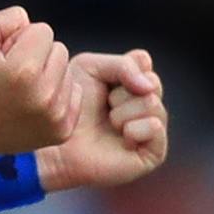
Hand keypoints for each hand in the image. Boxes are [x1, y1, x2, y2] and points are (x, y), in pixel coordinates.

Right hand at [0, 7, 70, 162]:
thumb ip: (9, 17)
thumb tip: (31, 24)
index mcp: (24, 69)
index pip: (43, 30)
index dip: (19, 40)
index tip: (2, 60)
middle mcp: (44, 95)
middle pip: (60, 50)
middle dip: (36, 58)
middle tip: (10, 76)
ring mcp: (55, 117)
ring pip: (67, 73)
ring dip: (46, 78)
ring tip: (18, 93)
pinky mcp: (60, 131)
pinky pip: (72, 96)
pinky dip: (56, 97)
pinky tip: (31, 106)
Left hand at [43, 46, 169, 193]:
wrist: (58, 145)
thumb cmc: (70, 108)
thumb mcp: (89, 69)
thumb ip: (123, 64)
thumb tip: (150, 88)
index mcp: (133, 81)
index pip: (142, 61)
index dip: (120, 70)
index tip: (101, 86)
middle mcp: (147, 103)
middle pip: (151, 82)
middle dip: (120, 93)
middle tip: (104, 108)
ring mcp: (152, 127)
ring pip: (153, 104)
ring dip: (122, 113)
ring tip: (109, 124)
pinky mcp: (154, 152)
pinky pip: (155, 127)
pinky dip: (133, 130)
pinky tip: (122, 139)